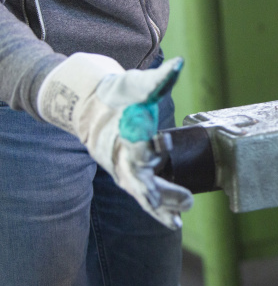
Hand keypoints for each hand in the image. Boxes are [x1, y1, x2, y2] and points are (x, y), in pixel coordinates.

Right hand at [37, 53, 193, 228]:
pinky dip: (157, 209)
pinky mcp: (130, 176)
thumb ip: (159, 79)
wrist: (90, 107)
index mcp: (123, 130)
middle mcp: (121, 154)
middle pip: (137, 175)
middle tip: (180, 199)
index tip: (155, 144)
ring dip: (159, 206)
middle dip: (156, 188)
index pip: (134, 139)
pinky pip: (145, 195)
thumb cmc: (118, 94)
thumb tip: (180, 63)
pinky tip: (173, 222)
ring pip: (141, 192)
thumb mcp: (136, 84)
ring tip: (176, 221)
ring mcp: (123, 168)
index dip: (144, 143)